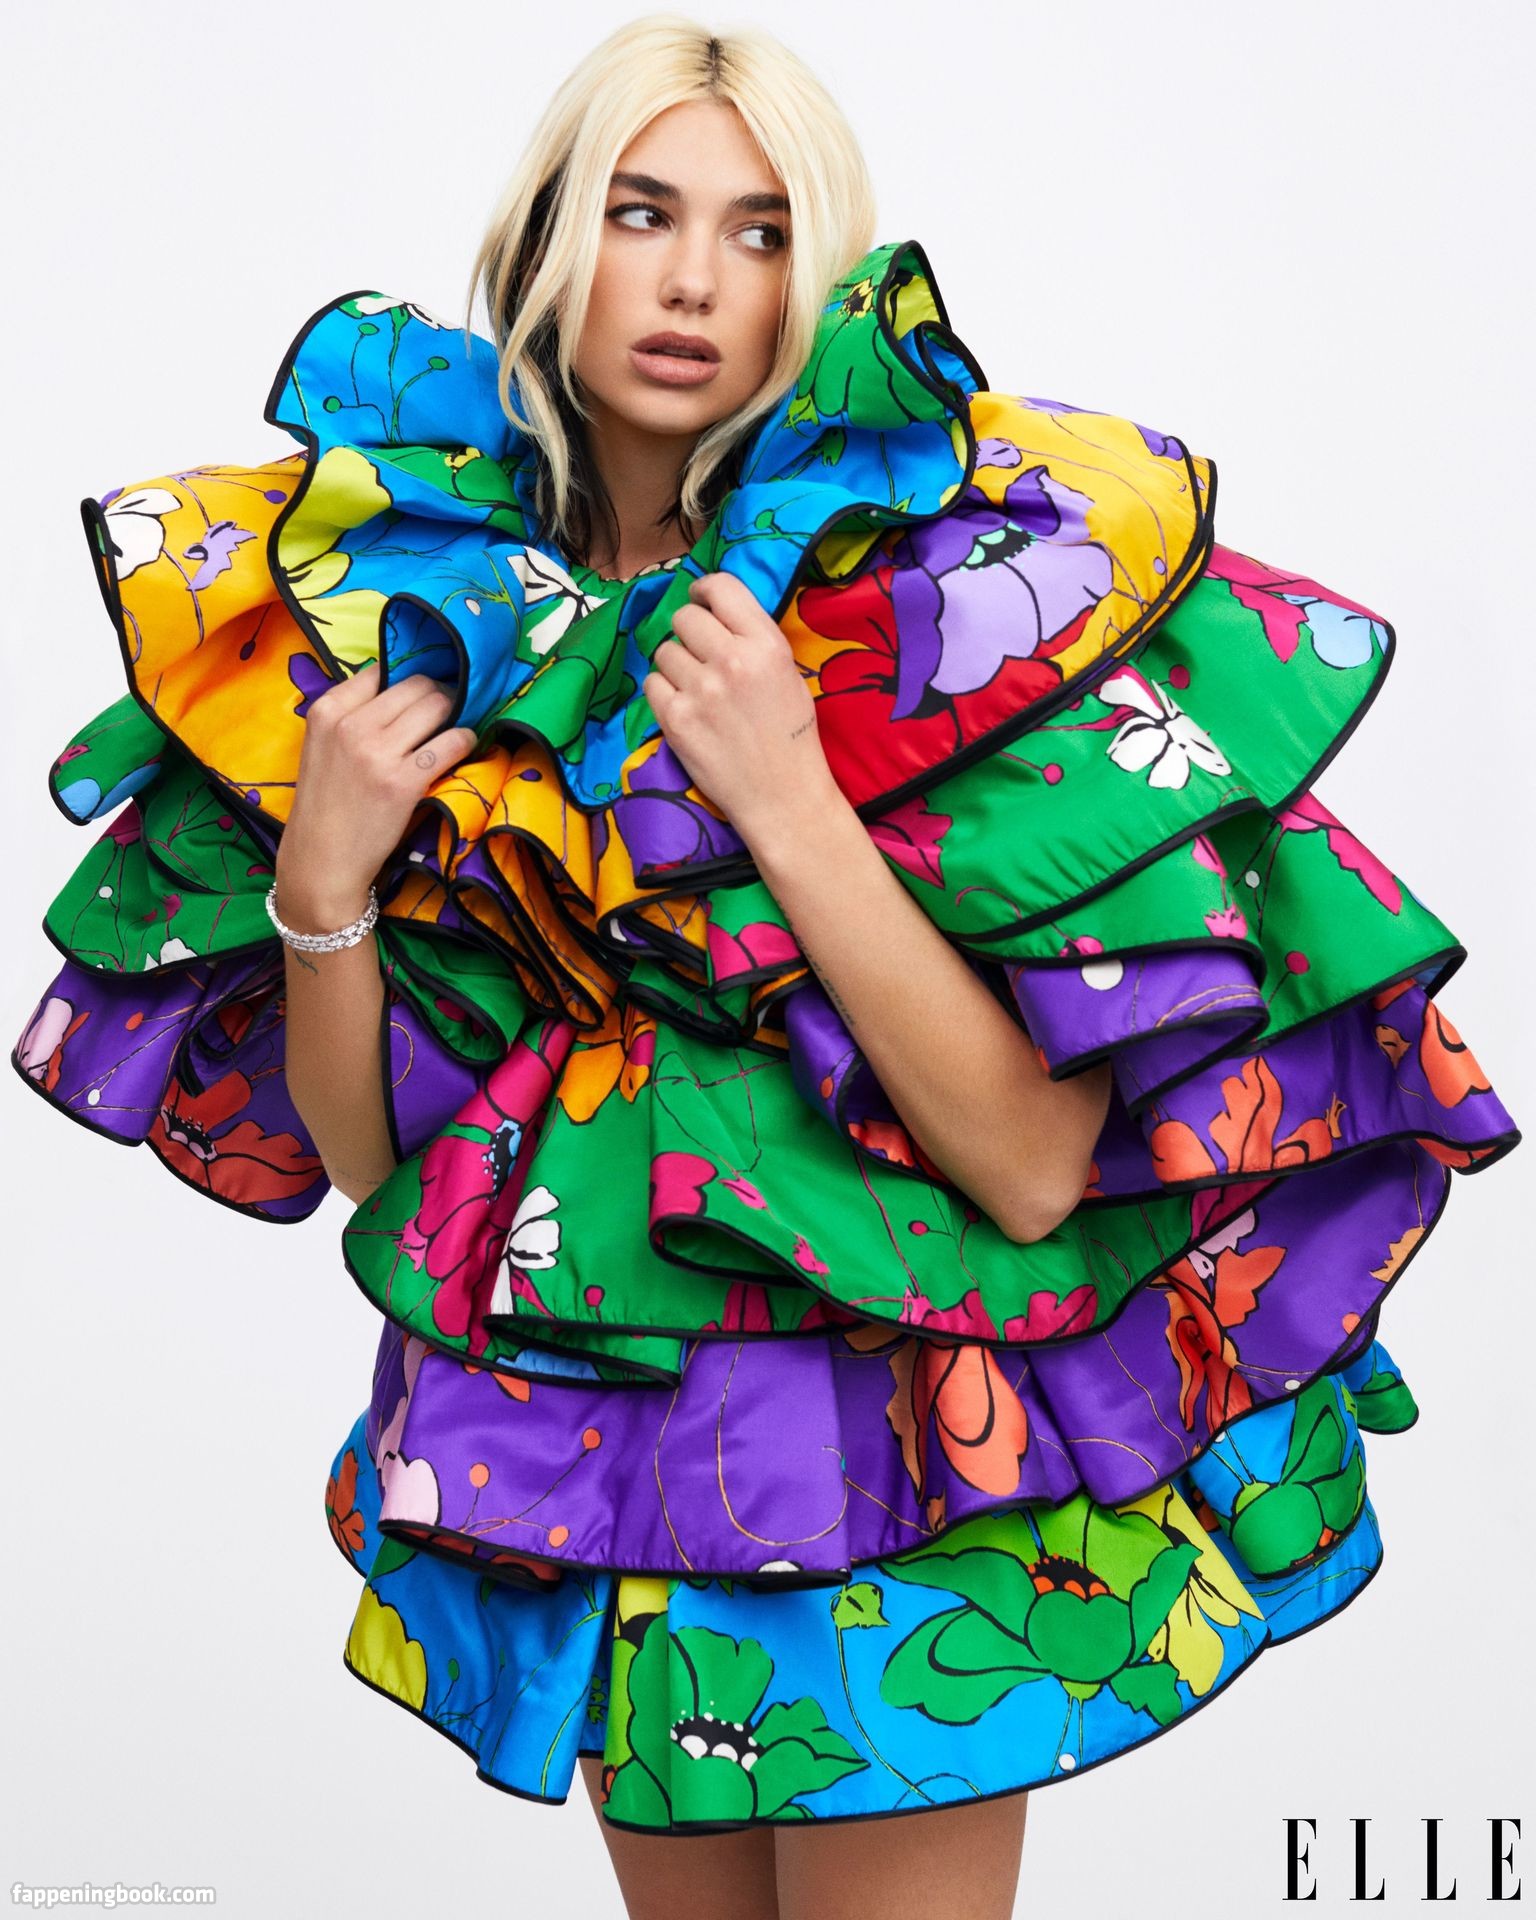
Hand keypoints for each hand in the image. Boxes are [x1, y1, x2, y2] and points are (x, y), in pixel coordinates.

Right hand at [276, 662, 478, 915]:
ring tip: (455, 725)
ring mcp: (378, 752)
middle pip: (415, 684)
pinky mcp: (404, 781)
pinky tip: (465, 745)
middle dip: (438, 692)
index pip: (380, 670)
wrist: (322, 860)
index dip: (408, 678)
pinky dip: (465, 739)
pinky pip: (452, 742)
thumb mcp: (322, 747)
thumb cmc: (326, 805)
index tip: (422, 690)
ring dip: (455, 712)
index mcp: (327, 710)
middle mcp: (351, 725)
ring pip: (437, 706)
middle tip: (449, 706)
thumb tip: (400, 687)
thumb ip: (352, 715)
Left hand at [641, 572, 834, 842]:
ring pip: (664, 651)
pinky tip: (685, 709)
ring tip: (696, 689)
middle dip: (689, 632)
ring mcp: (700, 690)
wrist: (782, 796)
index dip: (703, 590)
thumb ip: (753, 639)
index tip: (700, 601)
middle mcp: (732, 660)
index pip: (721, 587)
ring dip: (675, 665)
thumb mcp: (788, 674)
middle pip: (684, 617)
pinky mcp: (675, 718)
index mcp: (766, 645)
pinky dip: (663, 693)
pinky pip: (652, 683)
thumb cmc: (790, 737)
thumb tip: (715, 612)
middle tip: (700, 655)